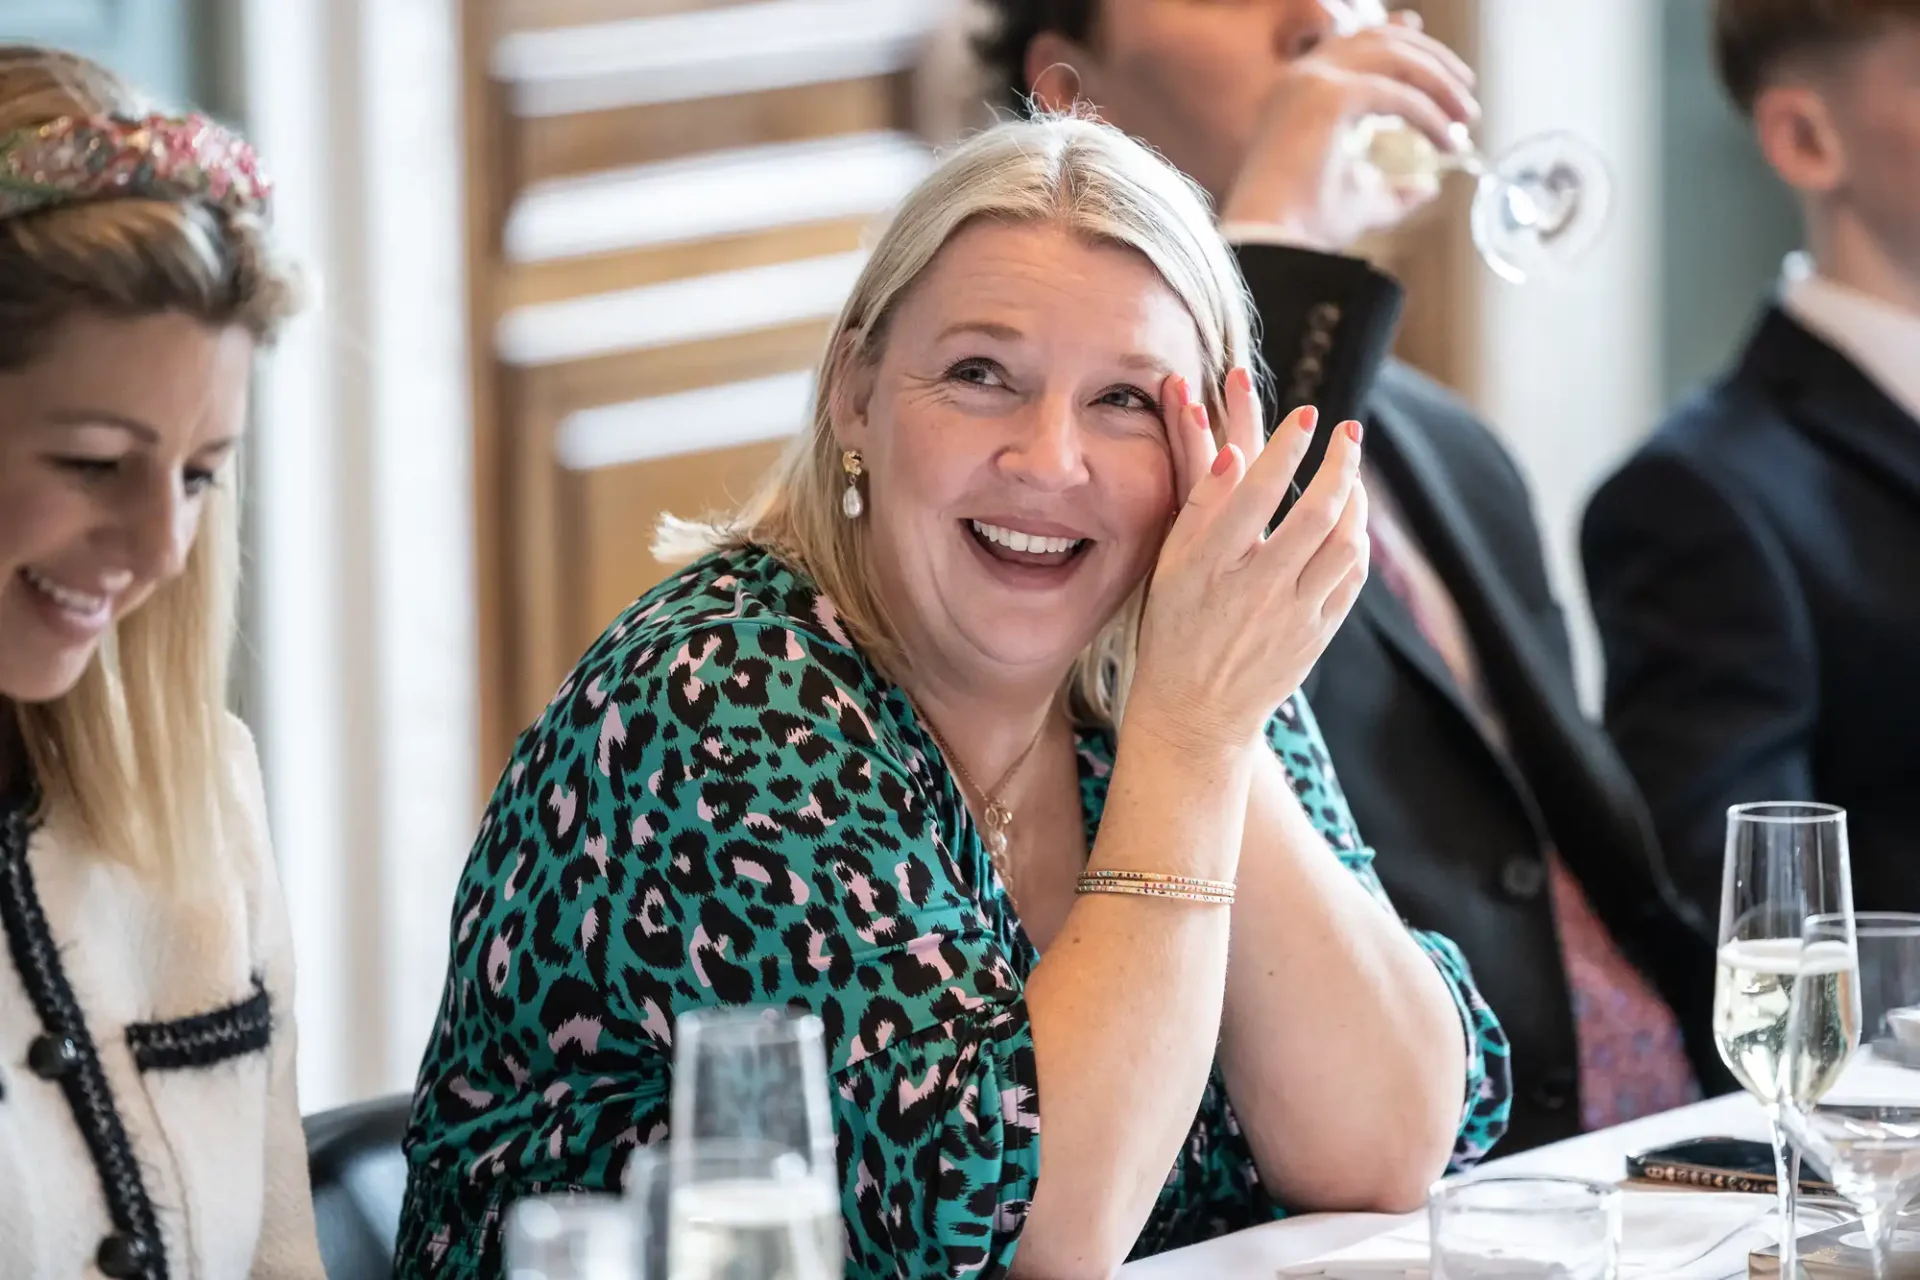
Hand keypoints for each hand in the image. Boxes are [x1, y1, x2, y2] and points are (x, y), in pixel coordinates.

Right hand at [1131, 370, 1368, 751]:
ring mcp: (1292, 614)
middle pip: (1314, 513)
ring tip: (1352, 473)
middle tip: (1348, 431)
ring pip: (1343, 544)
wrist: (1196, 713)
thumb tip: (1235, 454)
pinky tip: (1351, 520)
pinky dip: (1357, 540)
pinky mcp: (1316, 635)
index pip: (1256, 492)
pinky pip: (1350, 577)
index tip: (1307, 414)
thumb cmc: (1174, 630)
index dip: (1286, 447)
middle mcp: (1254, 589)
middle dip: (1338, 464)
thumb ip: (1201, 510)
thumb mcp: (1171, 569)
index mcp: (1209, 567)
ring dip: (1355, 500)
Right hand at [1219, 11, 1478, 252]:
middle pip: (1382, 40)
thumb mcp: (1360, 198)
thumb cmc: (1304, 227)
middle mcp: (1302, 76)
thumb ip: (1393, 188)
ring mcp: (1311, 82)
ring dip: (1438, 80)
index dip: (1402, 39)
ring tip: (1466, 115)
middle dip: (1433, 59)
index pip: (1358, 42)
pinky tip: (1446, 139)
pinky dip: (1428, 113)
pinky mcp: (1327, 98)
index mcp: (1300, 90)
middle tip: (1467, 92)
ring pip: (1393, 56)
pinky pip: (1395, 94)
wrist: (1273, 246)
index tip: (1441, 58)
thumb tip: (1428, 187)